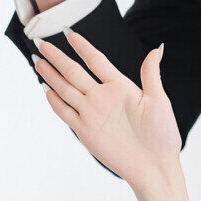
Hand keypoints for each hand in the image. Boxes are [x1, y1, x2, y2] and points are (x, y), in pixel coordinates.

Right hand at [33, 30, 179, 192]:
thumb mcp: (159, 100)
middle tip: (42, 43)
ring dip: (51, 76)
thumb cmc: (162, 135)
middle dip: (58, 58)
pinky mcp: (86, 131)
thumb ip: (150, 74)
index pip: (96, 61)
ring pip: (66, 89)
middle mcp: (103, 97)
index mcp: (121, 87)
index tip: (69, 33)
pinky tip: (45, 90)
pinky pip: (66, 113)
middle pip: (75, 72)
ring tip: (38, 62)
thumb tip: (157, 48)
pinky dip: (55, 102)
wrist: (154, 167)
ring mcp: (93, 114)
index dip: (83, 47)